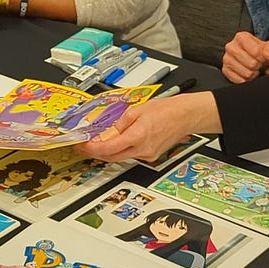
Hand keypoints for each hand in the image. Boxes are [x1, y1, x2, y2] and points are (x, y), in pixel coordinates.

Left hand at [76, 94, 221, 162]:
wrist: (186, 116)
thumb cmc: (167, 110)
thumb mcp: (138, 110)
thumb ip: (119, 123)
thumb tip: (104, 132)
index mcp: (138, 136)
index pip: (108, 148)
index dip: (92, 148)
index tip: (82, 144)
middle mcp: (143, 150)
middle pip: (112, 157)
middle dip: (95, 153)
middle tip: (84, 145)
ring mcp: (148, 155)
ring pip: (120, 157)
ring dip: (107, 152)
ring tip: (97, 142)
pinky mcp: (151, 156)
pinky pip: (130, 155)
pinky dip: (120, 150)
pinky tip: (116, 142)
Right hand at [222, 31, 268, 82]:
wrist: (259, 64)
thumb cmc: (262, 54)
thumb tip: (268, 55)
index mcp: (241, 37)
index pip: (256, 51)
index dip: (263, 57)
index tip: (263, 56)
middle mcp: (231, 46)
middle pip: (251, 64)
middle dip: (258, 66)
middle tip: (258, 63)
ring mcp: (226, 59)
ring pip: (247, 74)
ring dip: (253, 74)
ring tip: (252, 68)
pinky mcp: (225, 71)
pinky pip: (240, 81)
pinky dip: (246, 80)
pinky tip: (246, 73)